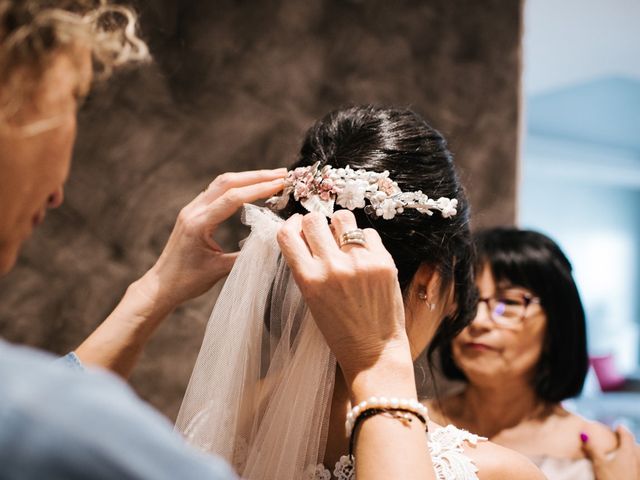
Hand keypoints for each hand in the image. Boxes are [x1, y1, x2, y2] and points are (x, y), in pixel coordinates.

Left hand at [140, 168, 286, 310]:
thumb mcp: (219, 270)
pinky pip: (216, 191)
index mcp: (199, 223)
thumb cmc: (187, 282)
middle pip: (228, 182)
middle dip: (257, 176)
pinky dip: (237, 185)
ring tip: (272, 177)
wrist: (161, 285)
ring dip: (248, 177)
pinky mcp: (193, 212)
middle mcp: (193, 211)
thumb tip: (271, 243)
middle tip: (282, 174)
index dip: (260, 189)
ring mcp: (191, 209)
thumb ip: (245, 256)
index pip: (233, 198)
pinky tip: (252, 188)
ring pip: (222, 183)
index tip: (281, 184)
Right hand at [277, 209, 411, 384]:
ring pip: (343, 217)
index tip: (298, 224)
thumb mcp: (312, 300)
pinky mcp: (384, 262)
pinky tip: (365, 257)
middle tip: (323, 233)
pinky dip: (365, 241)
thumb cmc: (340, 330)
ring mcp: (360, 262)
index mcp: (309, 279)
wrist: (374, 352)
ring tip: (346, 241)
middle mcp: (332, 267)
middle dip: (316, 223)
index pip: (288, 235)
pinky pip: (369, 233)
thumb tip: (307, 234)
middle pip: (314, 219)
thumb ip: (308, 267)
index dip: (291, 224)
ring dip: (341, 225)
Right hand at [582, 425, 639, 479]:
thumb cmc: (612, 479)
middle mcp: (635, 459)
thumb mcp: (599, 463)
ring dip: (629, 450)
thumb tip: (583, 434)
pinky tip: (623, 466)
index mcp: (627, 452)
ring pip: (635, 455)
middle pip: (633, 445)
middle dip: (626, 440)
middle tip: (619, 437)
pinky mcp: (635, 476)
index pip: (627, 436)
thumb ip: (592, 449)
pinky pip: (634, 464)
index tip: (618, 426)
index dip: (622, 430)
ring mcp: (637, 469)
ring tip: (621, 450)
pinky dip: (630, 460)